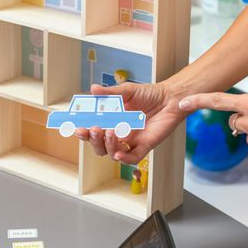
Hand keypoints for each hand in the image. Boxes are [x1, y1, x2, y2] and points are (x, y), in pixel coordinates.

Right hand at [75, 81, 189, 164]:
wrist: (170, 98)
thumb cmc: (149, 94)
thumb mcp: (127, 91)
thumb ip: (110, 93)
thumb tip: (92, 89)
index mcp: (111, 121)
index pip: (92, 131)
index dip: (83, 132)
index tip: (77, 127)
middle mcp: (119, 134)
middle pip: (99, 146)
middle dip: (93, 140)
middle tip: (93, 129)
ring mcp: (131, 141)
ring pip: (112, 153)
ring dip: (107, 145)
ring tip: (110, 131)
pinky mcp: (144, 146)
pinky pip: (132, 158)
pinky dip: (124, 158)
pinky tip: (118, 153)